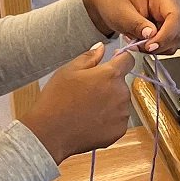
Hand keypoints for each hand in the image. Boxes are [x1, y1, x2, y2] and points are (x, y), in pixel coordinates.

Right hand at [24, 42, 136, 164]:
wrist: (50, 133)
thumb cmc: (56, 100)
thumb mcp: (68, 70)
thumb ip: (89, 57)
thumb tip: (101, 47)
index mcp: (110, 75)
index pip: (128, 59)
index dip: (121, 58)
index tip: (115, 60)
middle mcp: (121, 93)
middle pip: (122, 83)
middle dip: (109, 84)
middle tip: (88, 91)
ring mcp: (122, 113)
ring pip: (120, 102)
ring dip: (110, 102)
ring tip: (87, 108)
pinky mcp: (119, 130)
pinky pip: (118, 120)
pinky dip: (108, 119)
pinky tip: (90, 120)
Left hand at [83, 0, 179, 52]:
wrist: (107, 5)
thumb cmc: (113, 3)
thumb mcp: (121, 12)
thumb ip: (137, 24)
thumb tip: (152, 34)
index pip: (175, 17)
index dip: (166, 35)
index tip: (150, 46)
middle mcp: (171, 6)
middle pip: (177, 31)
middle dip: (158, 44)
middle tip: (138, 46)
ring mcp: (170, 19)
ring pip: (173, 41)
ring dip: (156, 48)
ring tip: (137, 43)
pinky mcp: (167, 29)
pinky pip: (168, 45)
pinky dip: (155, 49)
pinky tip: (141, 43)